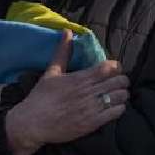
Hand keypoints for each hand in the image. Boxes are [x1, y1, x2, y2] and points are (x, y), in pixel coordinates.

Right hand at [4, 31, 129, 154]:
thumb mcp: (51, 72)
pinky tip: (113, 108)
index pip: (109, 67)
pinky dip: (119, 108)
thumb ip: (63, 52)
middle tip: (117, 83)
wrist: (33, 123)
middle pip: (119, 81)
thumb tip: (67, 31)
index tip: (113, 70)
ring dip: (122, 94)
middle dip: (121, 80)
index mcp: (80, 78)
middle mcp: (88, 92)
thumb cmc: (41, 97)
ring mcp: (92, 108)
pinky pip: (116, 113)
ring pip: (120, 96)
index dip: (116, 67)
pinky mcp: (93, 123)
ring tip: (117, 95)